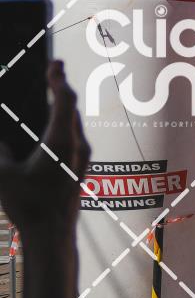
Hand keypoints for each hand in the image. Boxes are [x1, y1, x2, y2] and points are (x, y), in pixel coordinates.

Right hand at [0, 61, 89, 237]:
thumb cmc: (29, 206)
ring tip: (48, 91)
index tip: (54, 62)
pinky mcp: (80, 166)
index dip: (58, 79)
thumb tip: (0, 139)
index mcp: (61, 142)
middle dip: (59, 87)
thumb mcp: (3, 175)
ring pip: (73, 123)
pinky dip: (61, 124)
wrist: (53, 234)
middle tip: (51, 68)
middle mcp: (78, 146)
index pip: (64, 101)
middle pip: (70, 109)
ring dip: (60, 107)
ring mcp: (83, 157)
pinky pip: (72, 136)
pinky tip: (48, 125)